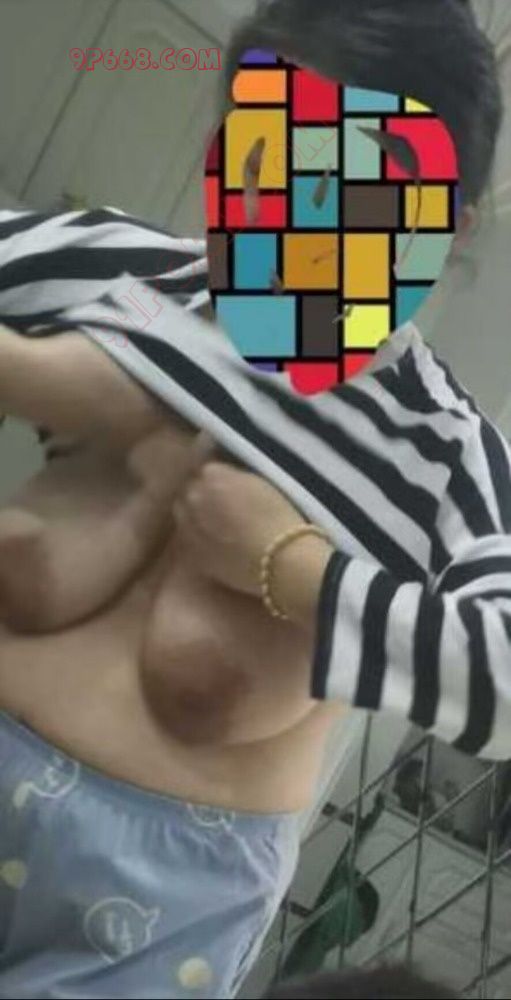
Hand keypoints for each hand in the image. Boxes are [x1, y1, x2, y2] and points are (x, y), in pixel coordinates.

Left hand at [172, 460, 304, 595]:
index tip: (229, 486)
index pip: (207, 469)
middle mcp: (194, 497)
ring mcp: (188, 527)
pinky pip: (188, 539)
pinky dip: (197, 537)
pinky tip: (215, 543)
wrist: (280, 560)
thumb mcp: (260, 482)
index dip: (219, 479)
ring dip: (195, 515)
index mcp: (212, 474)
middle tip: (221, 505)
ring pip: (183, 514)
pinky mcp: (192, 554)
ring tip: (215, 524)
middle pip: (191, 489)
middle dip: (203, 494)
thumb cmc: (280, 517)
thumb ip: (235, 476)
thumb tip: (226, 479)